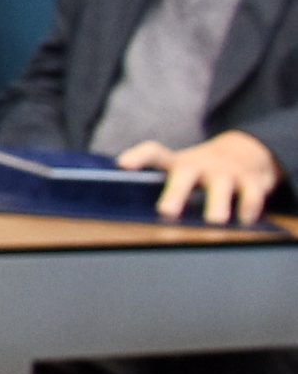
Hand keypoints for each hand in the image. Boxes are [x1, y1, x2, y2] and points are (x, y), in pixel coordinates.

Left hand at [115, 130, 284, 224]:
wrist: (245, 154)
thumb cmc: (199, 173)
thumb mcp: (179, 173)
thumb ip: (158, 188)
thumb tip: (125, 213)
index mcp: (176, 163)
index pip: (153, 152)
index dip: (138, 157)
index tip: (122, 165)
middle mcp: (199, 165)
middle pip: (185, 174)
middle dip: (175, 192)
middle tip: (165, 211)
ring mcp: (226, 172)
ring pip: (221, 185)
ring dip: (217, 203)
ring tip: (214, 220)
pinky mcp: (251, 181)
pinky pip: (251, 193)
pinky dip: (249, 207)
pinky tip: (245, 220)